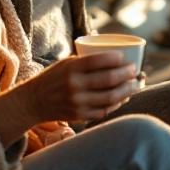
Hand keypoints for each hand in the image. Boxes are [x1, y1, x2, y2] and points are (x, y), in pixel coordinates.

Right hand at [25, 52, 139, 122]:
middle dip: (126, 75)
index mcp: (71, 68)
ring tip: (134, 85)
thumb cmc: (53, 78)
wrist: (34, 101)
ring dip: (127, 91)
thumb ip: (86, 60)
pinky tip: (123, 98)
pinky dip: (116, 104)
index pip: (98, 60)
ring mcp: (78, 102)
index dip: (116, 59)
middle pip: (109, 79)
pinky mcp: (80, 115)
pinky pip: (104, 110)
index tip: (126, 58)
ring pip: (110, 97)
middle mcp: (74, 85)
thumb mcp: (65, 63)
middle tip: (135, 71)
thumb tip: (114, 54)